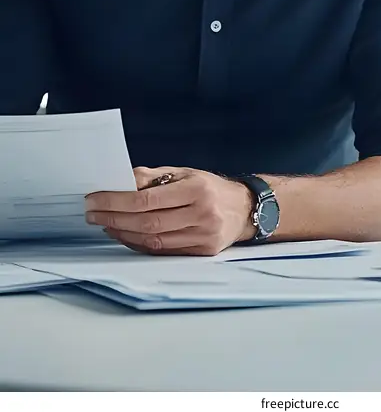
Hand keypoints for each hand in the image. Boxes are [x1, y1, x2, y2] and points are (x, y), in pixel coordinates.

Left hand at [85, 166, 254, 255]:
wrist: (244, 208)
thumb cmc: (210, 187)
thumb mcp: (185, 172)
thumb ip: (153, 176)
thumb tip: (121, 181)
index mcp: (196, 189)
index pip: (148, 199)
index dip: (117, 201)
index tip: (95, 199)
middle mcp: (202, 214)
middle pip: (148, 222)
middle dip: (114, 218)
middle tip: (91, 213)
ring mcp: (203, 237)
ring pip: (153, 240)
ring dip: (123, 233)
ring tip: (104, 224)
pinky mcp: (201, 253)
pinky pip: (162, 251)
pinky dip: (139, 244)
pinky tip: (124, 235)